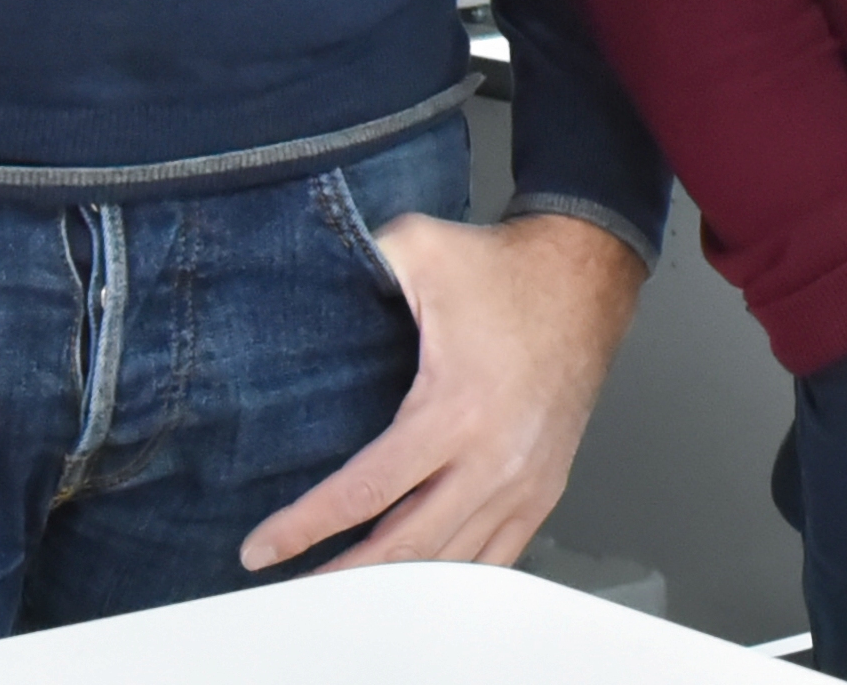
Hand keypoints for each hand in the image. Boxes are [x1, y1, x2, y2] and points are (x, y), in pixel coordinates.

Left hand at [240, 210, 647, 573]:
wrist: (587, 278)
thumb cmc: (503, 270)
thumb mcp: (420, 249)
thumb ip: (358, 262)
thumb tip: (299, 271)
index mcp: (454, 410)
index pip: (366, 492)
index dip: (306, 527)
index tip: (260, 549)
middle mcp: (492, 460)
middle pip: (404, 549)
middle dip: (340, 577)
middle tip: (289, 592)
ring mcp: (522, 484)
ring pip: (448, 565)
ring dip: (392, 587)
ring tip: (339, 597)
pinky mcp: (542, 491)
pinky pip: (493, 560)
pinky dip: (448, 580)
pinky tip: (410, 588)